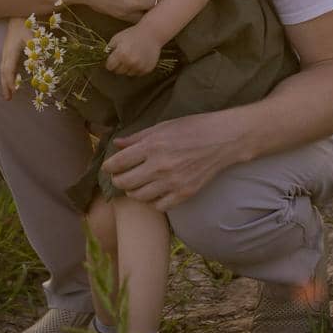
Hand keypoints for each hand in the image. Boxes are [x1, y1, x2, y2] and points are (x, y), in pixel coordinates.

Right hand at [0, 17, 30, 99]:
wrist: (19, 14)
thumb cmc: (27, 24)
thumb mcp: (34, 37)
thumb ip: (36, 50)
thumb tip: (41, 64)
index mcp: (11, 51)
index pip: (9, 69)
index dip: (10, 81)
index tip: (13, 92)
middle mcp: (6, 52)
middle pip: (3, 71)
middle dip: (5, 85)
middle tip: (8, 99)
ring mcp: (6, 51)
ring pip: (3, 69)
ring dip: (5, 81)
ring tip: (8, 94)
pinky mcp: (8, 49)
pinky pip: (5, 65)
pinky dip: (6, 74)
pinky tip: (11, 79)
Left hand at [101, 113, 234, 210]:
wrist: (223, 139)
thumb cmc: (193, 128)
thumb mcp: (163, 126)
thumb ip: (137, 137)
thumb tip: (117, 144)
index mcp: (152, 146)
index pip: (118, 162)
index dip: (109, 166)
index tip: (108, 167)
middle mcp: (159, 166)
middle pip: (125, 183)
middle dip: (117, 180)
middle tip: (119, 177)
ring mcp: (172, 182)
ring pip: (139, 197)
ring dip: (133, 192)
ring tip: (135, 185)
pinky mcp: (184, 193)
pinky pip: (158, 206)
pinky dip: (152, 201)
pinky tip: (154, 192)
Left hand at [104, 23, 161, 75]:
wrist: (152, 33)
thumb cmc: (133, 34)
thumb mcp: (117, 37)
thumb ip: (109, 47)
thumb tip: (105, 56)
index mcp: (120, 54)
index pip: (110, 67)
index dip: (110, 63)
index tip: (112, 60)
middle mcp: (130, 62)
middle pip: (118, 72)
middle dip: (118, 66)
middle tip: (122, 58)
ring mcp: (139, 67)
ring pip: (128, 74)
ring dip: (128, 68)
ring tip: (132, 57)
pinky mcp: (147, 69)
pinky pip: (138, 73)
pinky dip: (137, 68)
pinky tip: (139, 59)